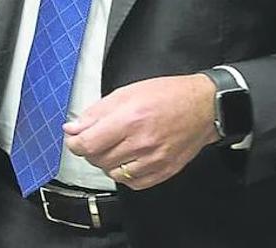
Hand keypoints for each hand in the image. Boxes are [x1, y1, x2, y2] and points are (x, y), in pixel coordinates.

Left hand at [63, 74, 218, 190]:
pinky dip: (125, 174)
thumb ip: (96, 113)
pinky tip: (128, 159)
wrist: (203, 107)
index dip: (74, 143)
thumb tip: (73, 128)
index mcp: (128, 119)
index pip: (88, 143)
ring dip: (106, 162)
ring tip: (113, 146)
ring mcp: (153, 160)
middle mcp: (141, 143)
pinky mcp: (164, 171)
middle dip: (90, 150)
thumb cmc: (166, 95)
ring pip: (113, 173)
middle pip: (98, 159)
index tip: (74, 138)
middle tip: (95, 138)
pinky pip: (133, 183)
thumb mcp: (126, 93)